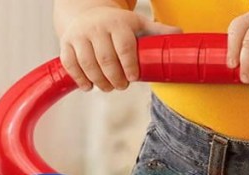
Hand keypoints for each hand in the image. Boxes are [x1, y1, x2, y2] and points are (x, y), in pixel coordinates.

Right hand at [59, 8, 180, 91]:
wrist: (87, 12)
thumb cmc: (117, 24)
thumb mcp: (137, 24)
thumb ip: (157, 31)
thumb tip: (182, 35)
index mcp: (118, 23)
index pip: (124, 47)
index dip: (129, 66)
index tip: (132, 78)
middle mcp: (97, 28)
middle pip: (106, 59)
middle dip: (114, 78)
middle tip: (121, 87)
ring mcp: (79, 36)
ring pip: (88, 64)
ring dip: (99, 81)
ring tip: (107, 88)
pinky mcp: (66, 44)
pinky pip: (71, 65)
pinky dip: (80, 79)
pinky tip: (89, 86)